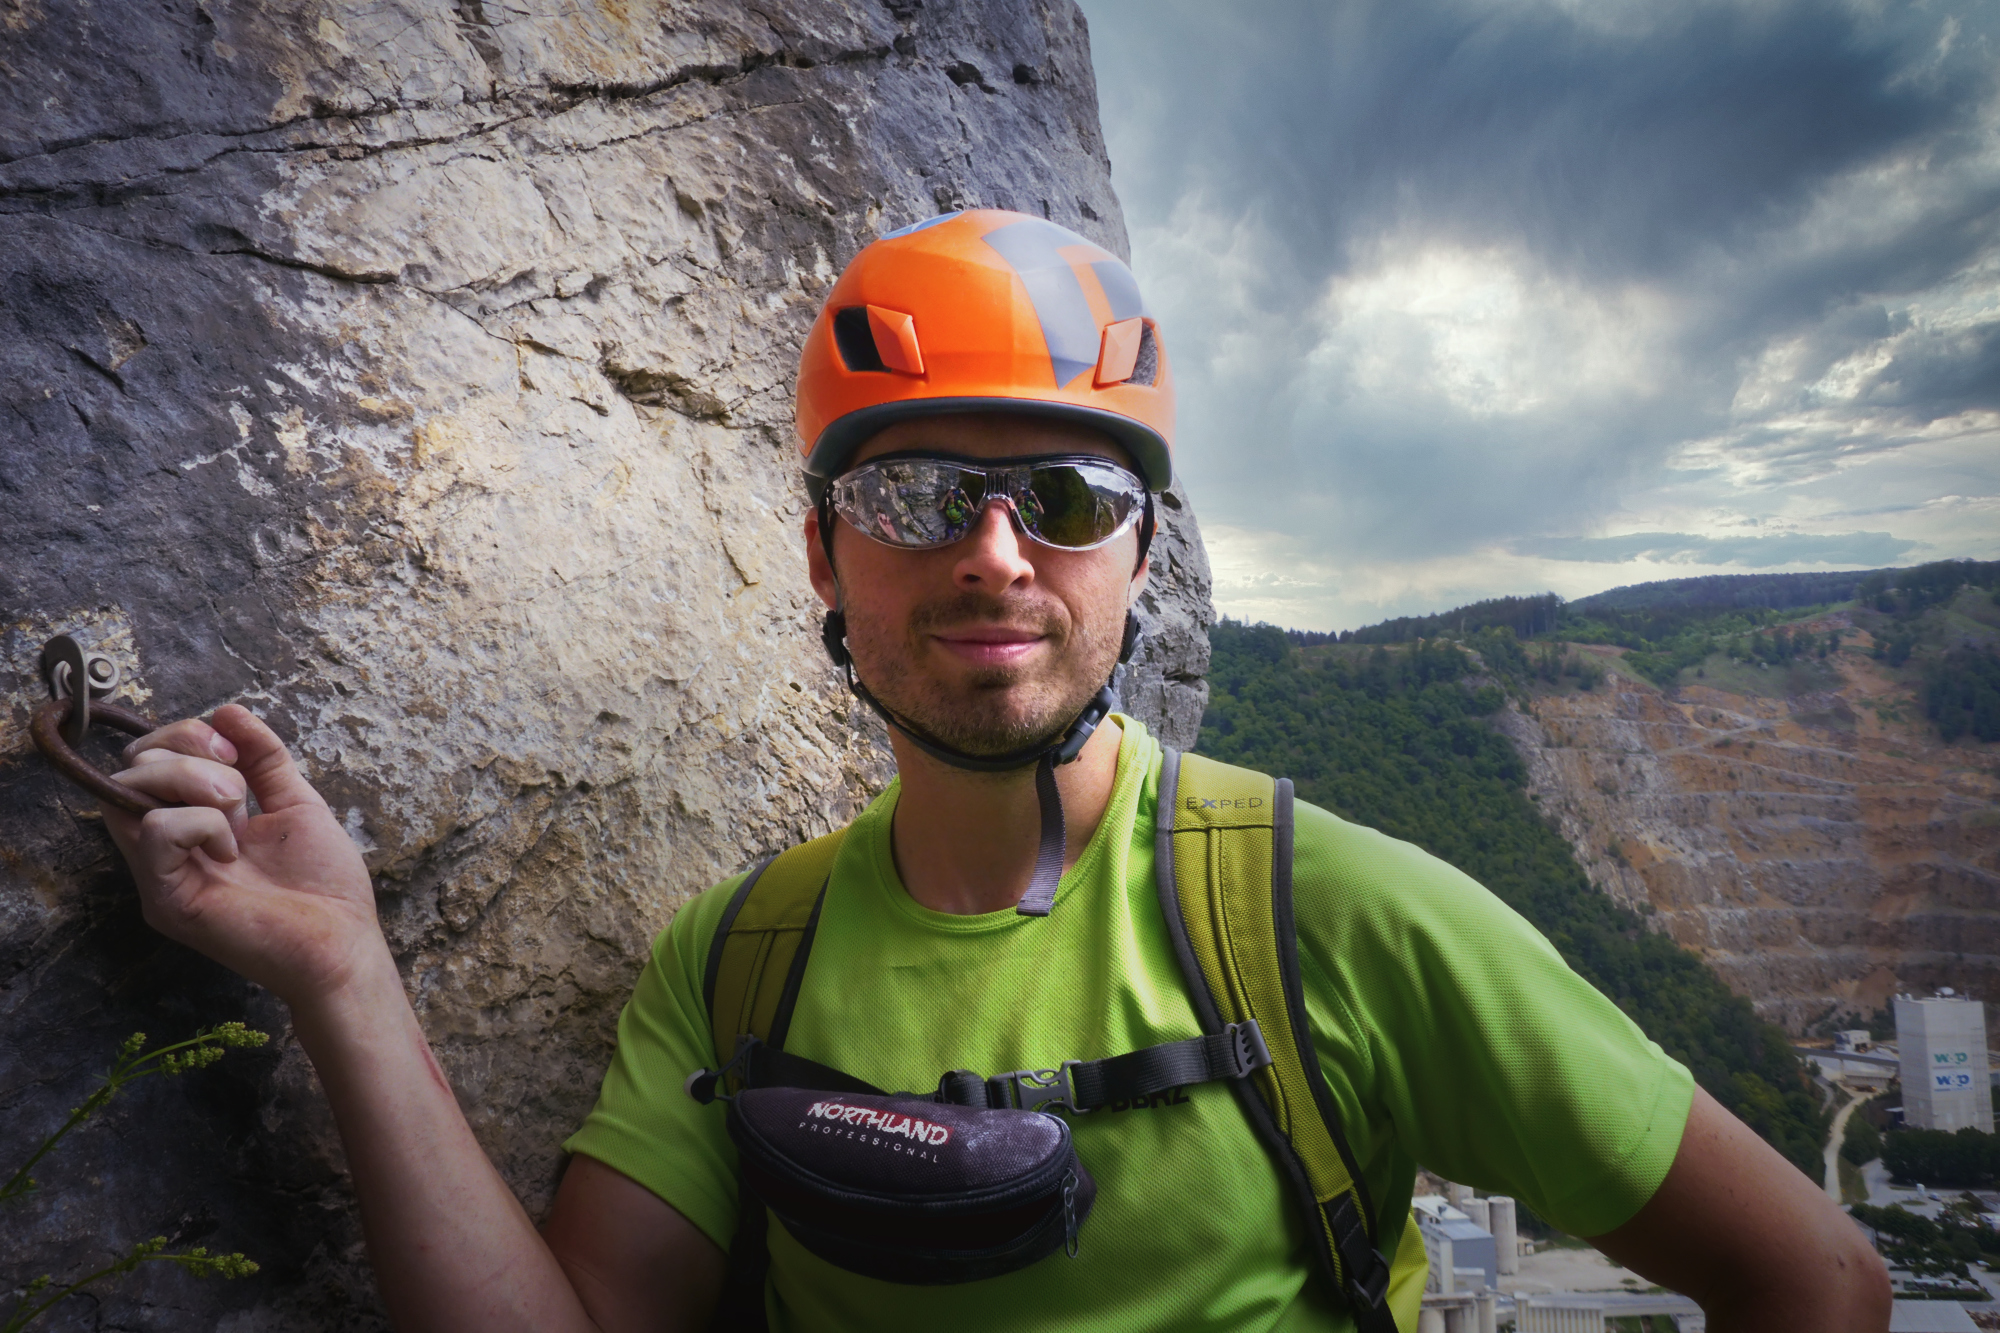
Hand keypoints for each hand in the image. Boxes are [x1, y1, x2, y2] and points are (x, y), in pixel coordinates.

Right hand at [102, 704, 386, 1009]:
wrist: (342, 944)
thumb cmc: (324, 886)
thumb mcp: (295, 802)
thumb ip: (264, 758)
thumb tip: (228, 710)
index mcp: (194, 824)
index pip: (150, 759)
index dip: (186, 735)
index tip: (235, 754)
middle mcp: (168, 848)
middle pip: (132, 767)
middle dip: (185, 749)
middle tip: (236, 783)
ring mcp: (161, 875)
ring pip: (129, 792)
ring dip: (192, 780)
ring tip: (237, 811)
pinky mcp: (167, 899)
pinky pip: (154, 830)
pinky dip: (199, 822)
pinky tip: (231, 850)